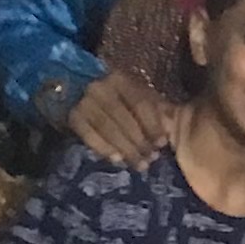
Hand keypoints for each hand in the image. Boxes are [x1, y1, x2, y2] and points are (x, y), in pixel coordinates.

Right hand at [61, 69, 175, 167]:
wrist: (79, 94)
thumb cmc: (119, 100)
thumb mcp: (138, 97)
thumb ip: (154, 110)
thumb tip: (172, 129)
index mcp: (120, 79)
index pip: (140, 103)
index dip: (152, 125)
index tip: (162, 144)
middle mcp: (100, 87)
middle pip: (123, 118)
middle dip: (139, 141)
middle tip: (150, 159)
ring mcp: (84, 101)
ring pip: (107, 128)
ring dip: (125, 148)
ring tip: (138, 164)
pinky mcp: (73, 116)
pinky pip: (88, 135)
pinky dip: (104, 148)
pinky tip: (117, 160)